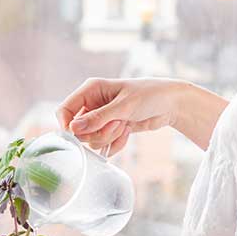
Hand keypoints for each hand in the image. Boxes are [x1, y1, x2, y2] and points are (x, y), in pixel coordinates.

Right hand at [56, 77, 185, 154]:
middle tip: (116, 124)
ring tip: (124, 125)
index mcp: (90, 90)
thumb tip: (73, 128)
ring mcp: (102, 118)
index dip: (67, 125)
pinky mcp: (111, 130)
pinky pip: (104, 145)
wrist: (171, 104)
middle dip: (97, 132)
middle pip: (78, 130)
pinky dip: (116, 143)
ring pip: (91, 140)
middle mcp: (93, 104)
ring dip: (108, 137)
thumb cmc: (149, 95)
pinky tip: (128, 132)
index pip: (65, 110)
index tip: (76, 136)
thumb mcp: (124, 106)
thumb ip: (98, 118)